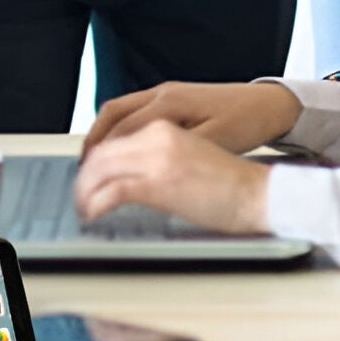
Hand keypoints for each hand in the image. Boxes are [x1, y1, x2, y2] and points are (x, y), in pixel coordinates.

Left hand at [74, 120, 271, 233]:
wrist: (259, 192)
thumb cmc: (231, 182)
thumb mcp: (189, 154)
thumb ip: (159, 155)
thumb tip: (132, 172)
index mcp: (164, 127)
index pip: (114, 137)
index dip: (94, 157)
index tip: (88, 173)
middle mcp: (156, 136)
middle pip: (102, 152)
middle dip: (84, 175)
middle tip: (79, 193)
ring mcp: (156, 159)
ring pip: (101, 170)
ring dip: (86, 191)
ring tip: (83, 207)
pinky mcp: (159, 183)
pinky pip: (113, 191)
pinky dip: (97, 203)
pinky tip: (94, 213)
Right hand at [82, 80, 301, 157]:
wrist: (269, 103)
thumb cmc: (247, 122)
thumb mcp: (214, 143)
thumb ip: (178, 150)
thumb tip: (145, 165)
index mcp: (171, 103)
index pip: (124, 129)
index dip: (105, 154)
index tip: (93, 174)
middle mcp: (162, 92)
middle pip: (112, 114)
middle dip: (93, 141)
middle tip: (83, 168)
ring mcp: (165, 91)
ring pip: (118, 108)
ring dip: (102, 132)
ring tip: (92, 158)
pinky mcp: (170, 95)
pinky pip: (131, 109)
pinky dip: (117, 127)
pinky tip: (117, 145)